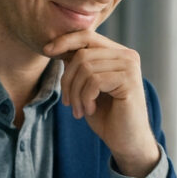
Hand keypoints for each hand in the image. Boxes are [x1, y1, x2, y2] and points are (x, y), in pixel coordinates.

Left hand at [43, 31, 159, 177]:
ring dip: (76, 93)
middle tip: (69, 103)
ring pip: (86, 67)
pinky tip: (90, 110)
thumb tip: (58, 47)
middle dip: (68, 80)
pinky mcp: (130, 80)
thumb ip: (79, 66)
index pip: (87, 36)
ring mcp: (130, 66)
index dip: (65, 41)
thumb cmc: (107, 116)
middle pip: (82, 53)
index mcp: (118, 53)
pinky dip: (85, 98)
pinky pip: (94, 81)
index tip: (46, 51)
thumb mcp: (87, 87)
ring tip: (79, 110)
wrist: (126, 142)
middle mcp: (127, 55)